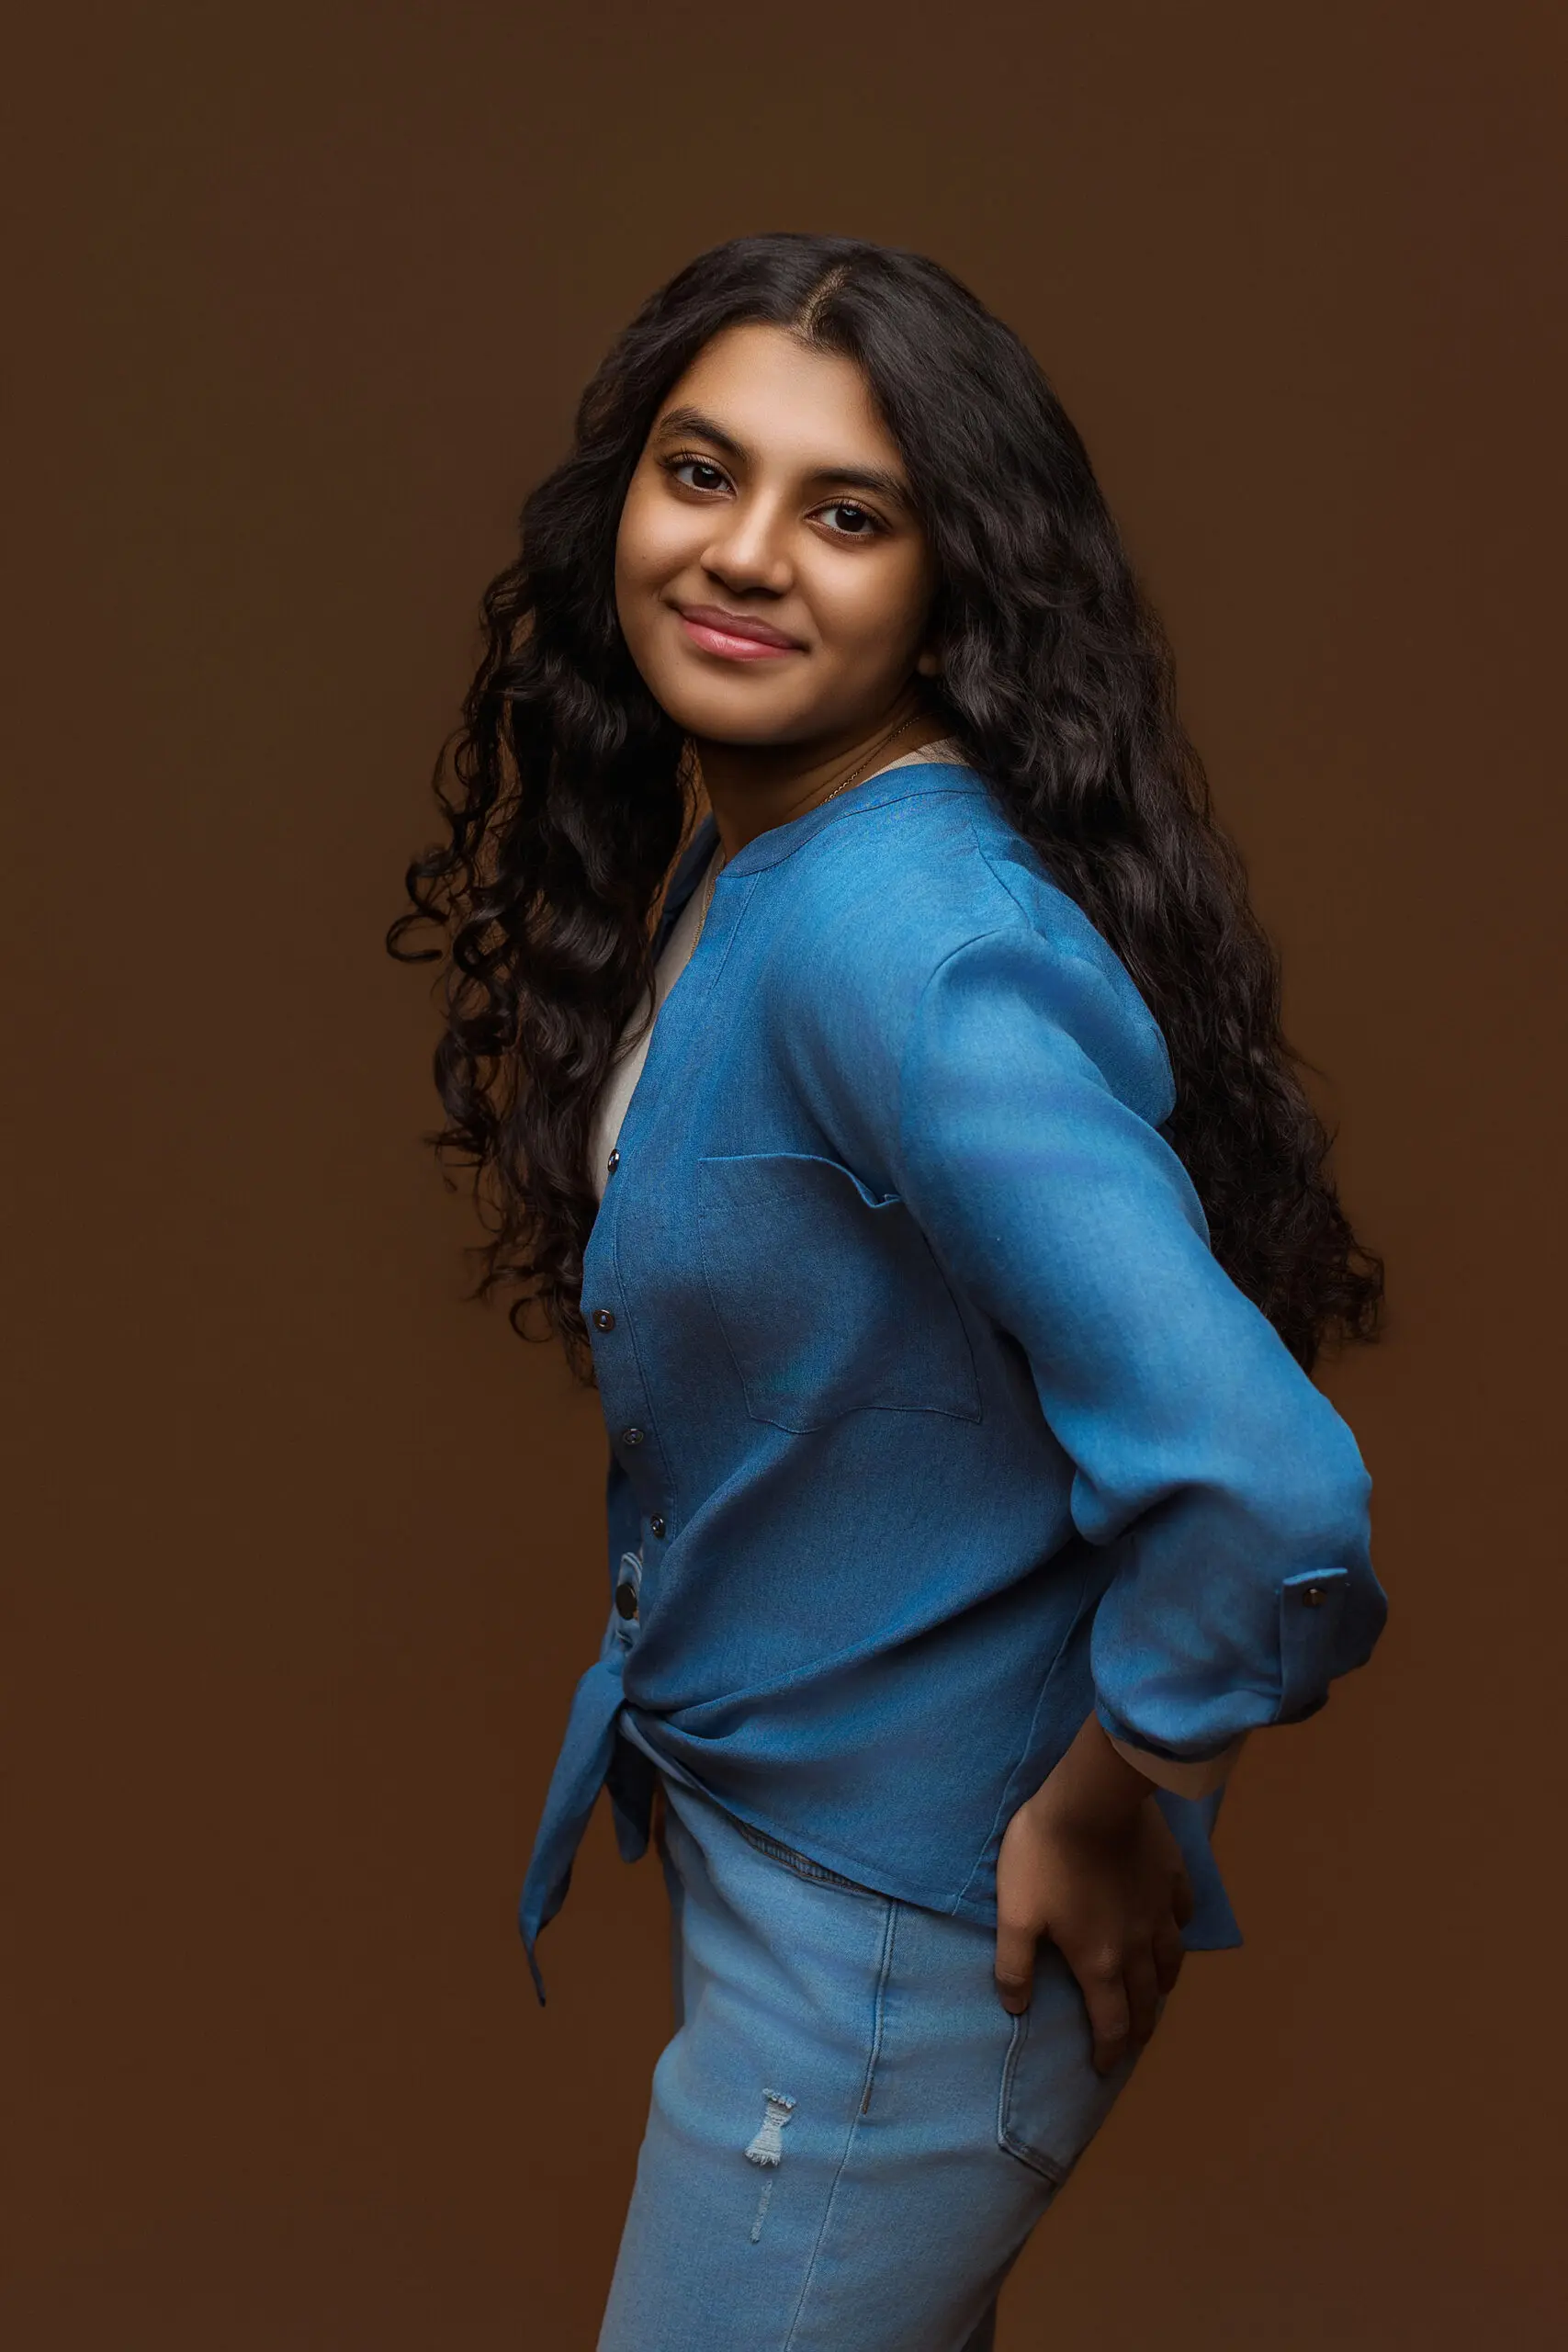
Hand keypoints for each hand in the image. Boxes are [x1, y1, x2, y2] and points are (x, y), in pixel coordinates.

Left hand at [995, 1716, 1194, 2071]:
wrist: (1092, 1798)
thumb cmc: (1046, 1855)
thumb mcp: (1015, 1913)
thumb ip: (1014, 1965)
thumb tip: (1017, 2008)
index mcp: (1098, 1961)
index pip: (1109, 2022)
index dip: (1108, 2050)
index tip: (1105, 2067)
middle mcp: (1137, 1946)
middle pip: (1145, 2000)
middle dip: (1139, 2028)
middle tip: (1134, 2043)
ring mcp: (1159, 1910)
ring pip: (1171, 1961)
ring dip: (1163, 1986)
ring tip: (1157, 1994)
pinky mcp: (1171, 1876)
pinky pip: (1181, 1913)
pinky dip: (1177, 1930)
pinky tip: (1173, 1927)